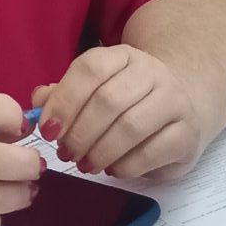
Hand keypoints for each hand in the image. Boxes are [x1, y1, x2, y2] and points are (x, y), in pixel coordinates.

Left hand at [35, 46, 202, 177]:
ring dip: (99, 152)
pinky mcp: (187, 134)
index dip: (64, 101)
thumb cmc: (128, 104)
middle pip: (108, 100)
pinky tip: (113, 169)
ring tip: (86, 165)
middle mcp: (153, 73)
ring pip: (130, 127)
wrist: (181, 111)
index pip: (90, 69)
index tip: (47, 130)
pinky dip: (124, 166)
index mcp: (124, 56)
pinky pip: (151, 152)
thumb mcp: (94, 93)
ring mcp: (175, 102)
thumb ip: (63, 96)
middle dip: (79, 133)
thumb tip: (38, 103)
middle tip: (65, 154)